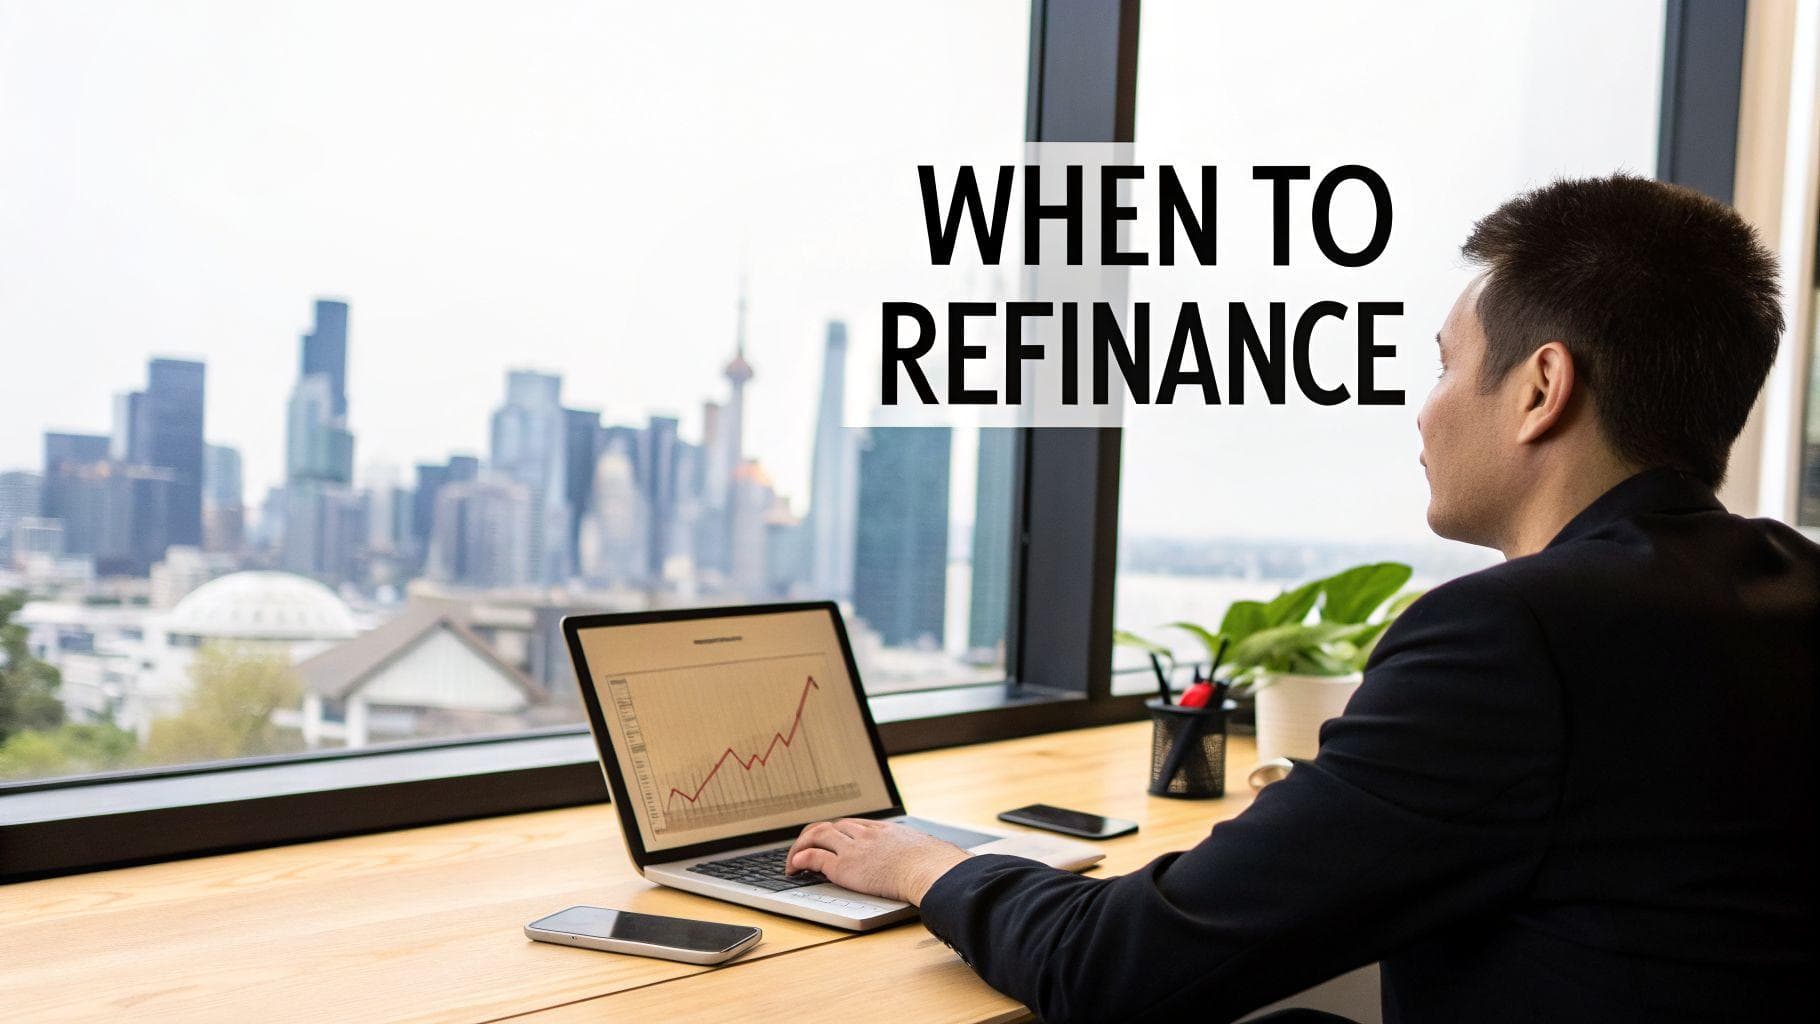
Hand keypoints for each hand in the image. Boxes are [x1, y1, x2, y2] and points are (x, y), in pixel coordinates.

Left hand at [785, 818, 970, 904]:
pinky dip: (800, 858)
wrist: (931, 869)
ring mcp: (854, 848)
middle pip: (832, 826)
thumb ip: (925, 854)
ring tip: (793, 859)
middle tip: (805, 845)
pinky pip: (815, 856)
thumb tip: (943, 861)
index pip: (853, 824)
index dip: (838, 831)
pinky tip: (795, 866)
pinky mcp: (845, 865)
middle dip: (815, 834)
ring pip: (817, 836)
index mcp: (885, 830)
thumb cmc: (937, 865)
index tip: (832, 838)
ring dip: (800, 845)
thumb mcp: (929, 852)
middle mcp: (866, 834)